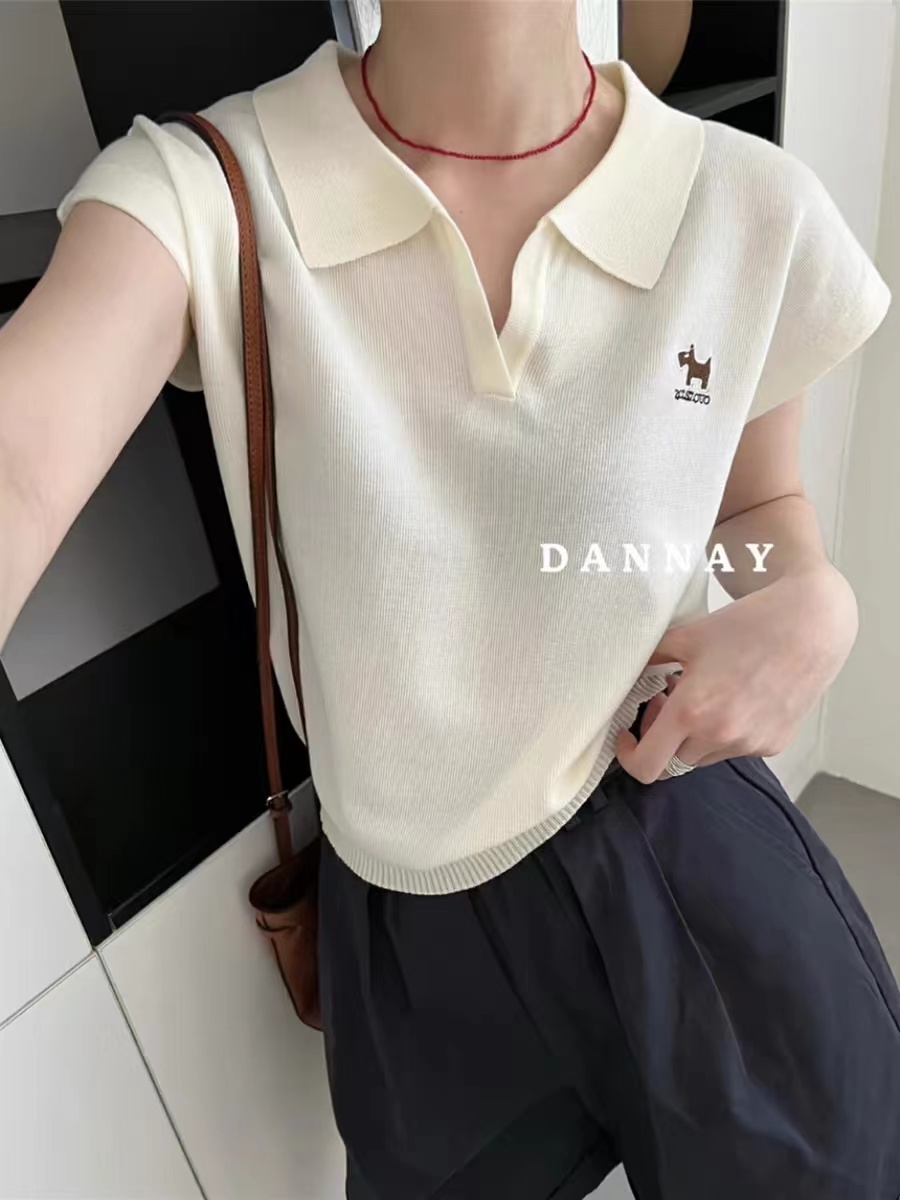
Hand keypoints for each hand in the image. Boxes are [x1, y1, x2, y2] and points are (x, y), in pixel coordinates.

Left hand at [615, 565, 857, 782]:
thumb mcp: (685, 636)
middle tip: (665, 703)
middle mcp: (720, 735)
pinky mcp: (773, 744)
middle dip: (662, 737)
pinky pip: (735, 749)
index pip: (647, 766)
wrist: (809, 626)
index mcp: (691, 712)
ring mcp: (749, 743)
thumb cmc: (746, 626)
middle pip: (673, 760)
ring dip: (694, 735)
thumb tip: (624, 674)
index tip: (628, 736)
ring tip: (702, 696)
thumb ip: (649, 660)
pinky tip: (733, 698)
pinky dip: (725, 733)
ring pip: (703, 756)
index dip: (629, 756)